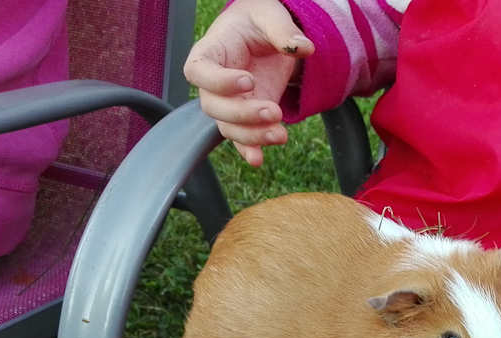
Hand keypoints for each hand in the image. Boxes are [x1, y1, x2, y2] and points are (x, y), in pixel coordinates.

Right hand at [182, 0, 313, 165]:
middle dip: (242, 114)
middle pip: (213, 107)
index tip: (248, 80)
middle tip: (274, 110)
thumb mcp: (269, 14)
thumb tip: (302, 48)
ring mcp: (229, 103)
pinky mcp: (247, 117)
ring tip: (280, 135)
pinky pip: (241, 139)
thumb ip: (282, 30)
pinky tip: (259, 159)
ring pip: (228, 128)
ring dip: (252, 136)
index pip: (198, 71)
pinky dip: (249, 150)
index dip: (218, 81)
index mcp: (209, 53)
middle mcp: (213, 83)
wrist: (266, 35)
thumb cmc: (259, 20)